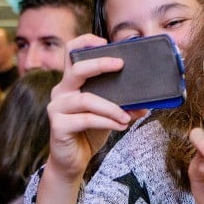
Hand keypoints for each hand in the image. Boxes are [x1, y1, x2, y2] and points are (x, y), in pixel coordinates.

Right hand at [45, 34, 130, 181]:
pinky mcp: (58, 125)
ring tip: (128, 116)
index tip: (105, 41)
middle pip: (77, 69)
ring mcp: (57, 108)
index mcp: (71, 83)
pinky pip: (87, 119)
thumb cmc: (89, 133)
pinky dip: (108, 121)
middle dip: (100, 64)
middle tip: (120, 65)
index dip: (85, 42)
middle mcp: (61, 91)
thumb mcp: (108, 115)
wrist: (72, 161)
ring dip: (112, 107)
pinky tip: (121, 125)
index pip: (71, 53)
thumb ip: (123, 106)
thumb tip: (147, 103)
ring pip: (87, 99)